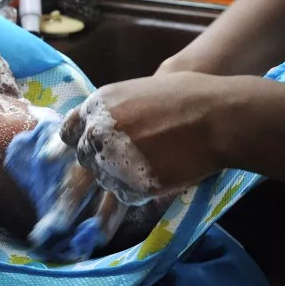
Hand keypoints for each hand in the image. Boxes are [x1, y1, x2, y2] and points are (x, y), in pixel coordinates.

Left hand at [60, 72, 229, 201]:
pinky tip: (150, 182)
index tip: (85, 147)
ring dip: (116, 178)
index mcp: (96, 106)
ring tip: (139, 173)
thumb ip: (114, 110)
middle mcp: (95, 134)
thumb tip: (100, 125)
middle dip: (98, 160)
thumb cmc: (186, 95)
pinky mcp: (131, 186)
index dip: (78, 140)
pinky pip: (123, 195)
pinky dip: (134, 191)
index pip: (68, 132)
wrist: (216, 118)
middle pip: (83, 157)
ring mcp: (111, 161)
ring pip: (102, 179)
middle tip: (119, 161)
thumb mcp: (139, 91)